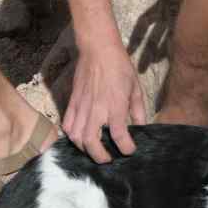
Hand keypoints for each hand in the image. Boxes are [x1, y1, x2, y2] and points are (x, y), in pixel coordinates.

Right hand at [63, 41, 146, 163]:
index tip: (130, 150)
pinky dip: (71, 135)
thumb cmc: (119, 66)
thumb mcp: (135, 87)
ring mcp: (82, 106)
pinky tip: (79, 137)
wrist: (98, 48)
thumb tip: (141, 126)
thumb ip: (138, 109)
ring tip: (93, 150)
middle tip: (108, 159)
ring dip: (84, 149)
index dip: (126, 148)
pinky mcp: (72, 101)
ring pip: (76, 137)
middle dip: (100, 157)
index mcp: (115, 105)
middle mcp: (97, 109)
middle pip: (92, 143)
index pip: (119, 136)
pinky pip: (67, 124)